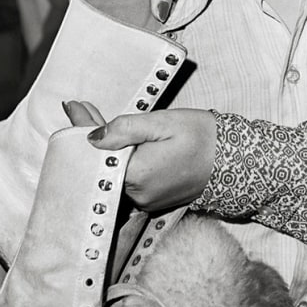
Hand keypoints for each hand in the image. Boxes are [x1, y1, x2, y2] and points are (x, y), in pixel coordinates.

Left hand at [64, 102, 215, 211]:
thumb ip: (126, 129)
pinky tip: (115, 142)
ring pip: (112, 171)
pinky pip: (125, 178)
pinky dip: (118, 160)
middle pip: (100, 163)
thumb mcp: (163, 122)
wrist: (232, 159)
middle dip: (89, 136)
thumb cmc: (201, 135)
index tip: (73, 106)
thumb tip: (92, 137)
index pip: (97, 151)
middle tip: (81, 109)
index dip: (82, 126)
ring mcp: (143, 200)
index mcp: (136, 174)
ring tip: (93, 120)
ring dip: (104, 148)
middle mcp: (136, 194)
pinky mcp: (151, 200)